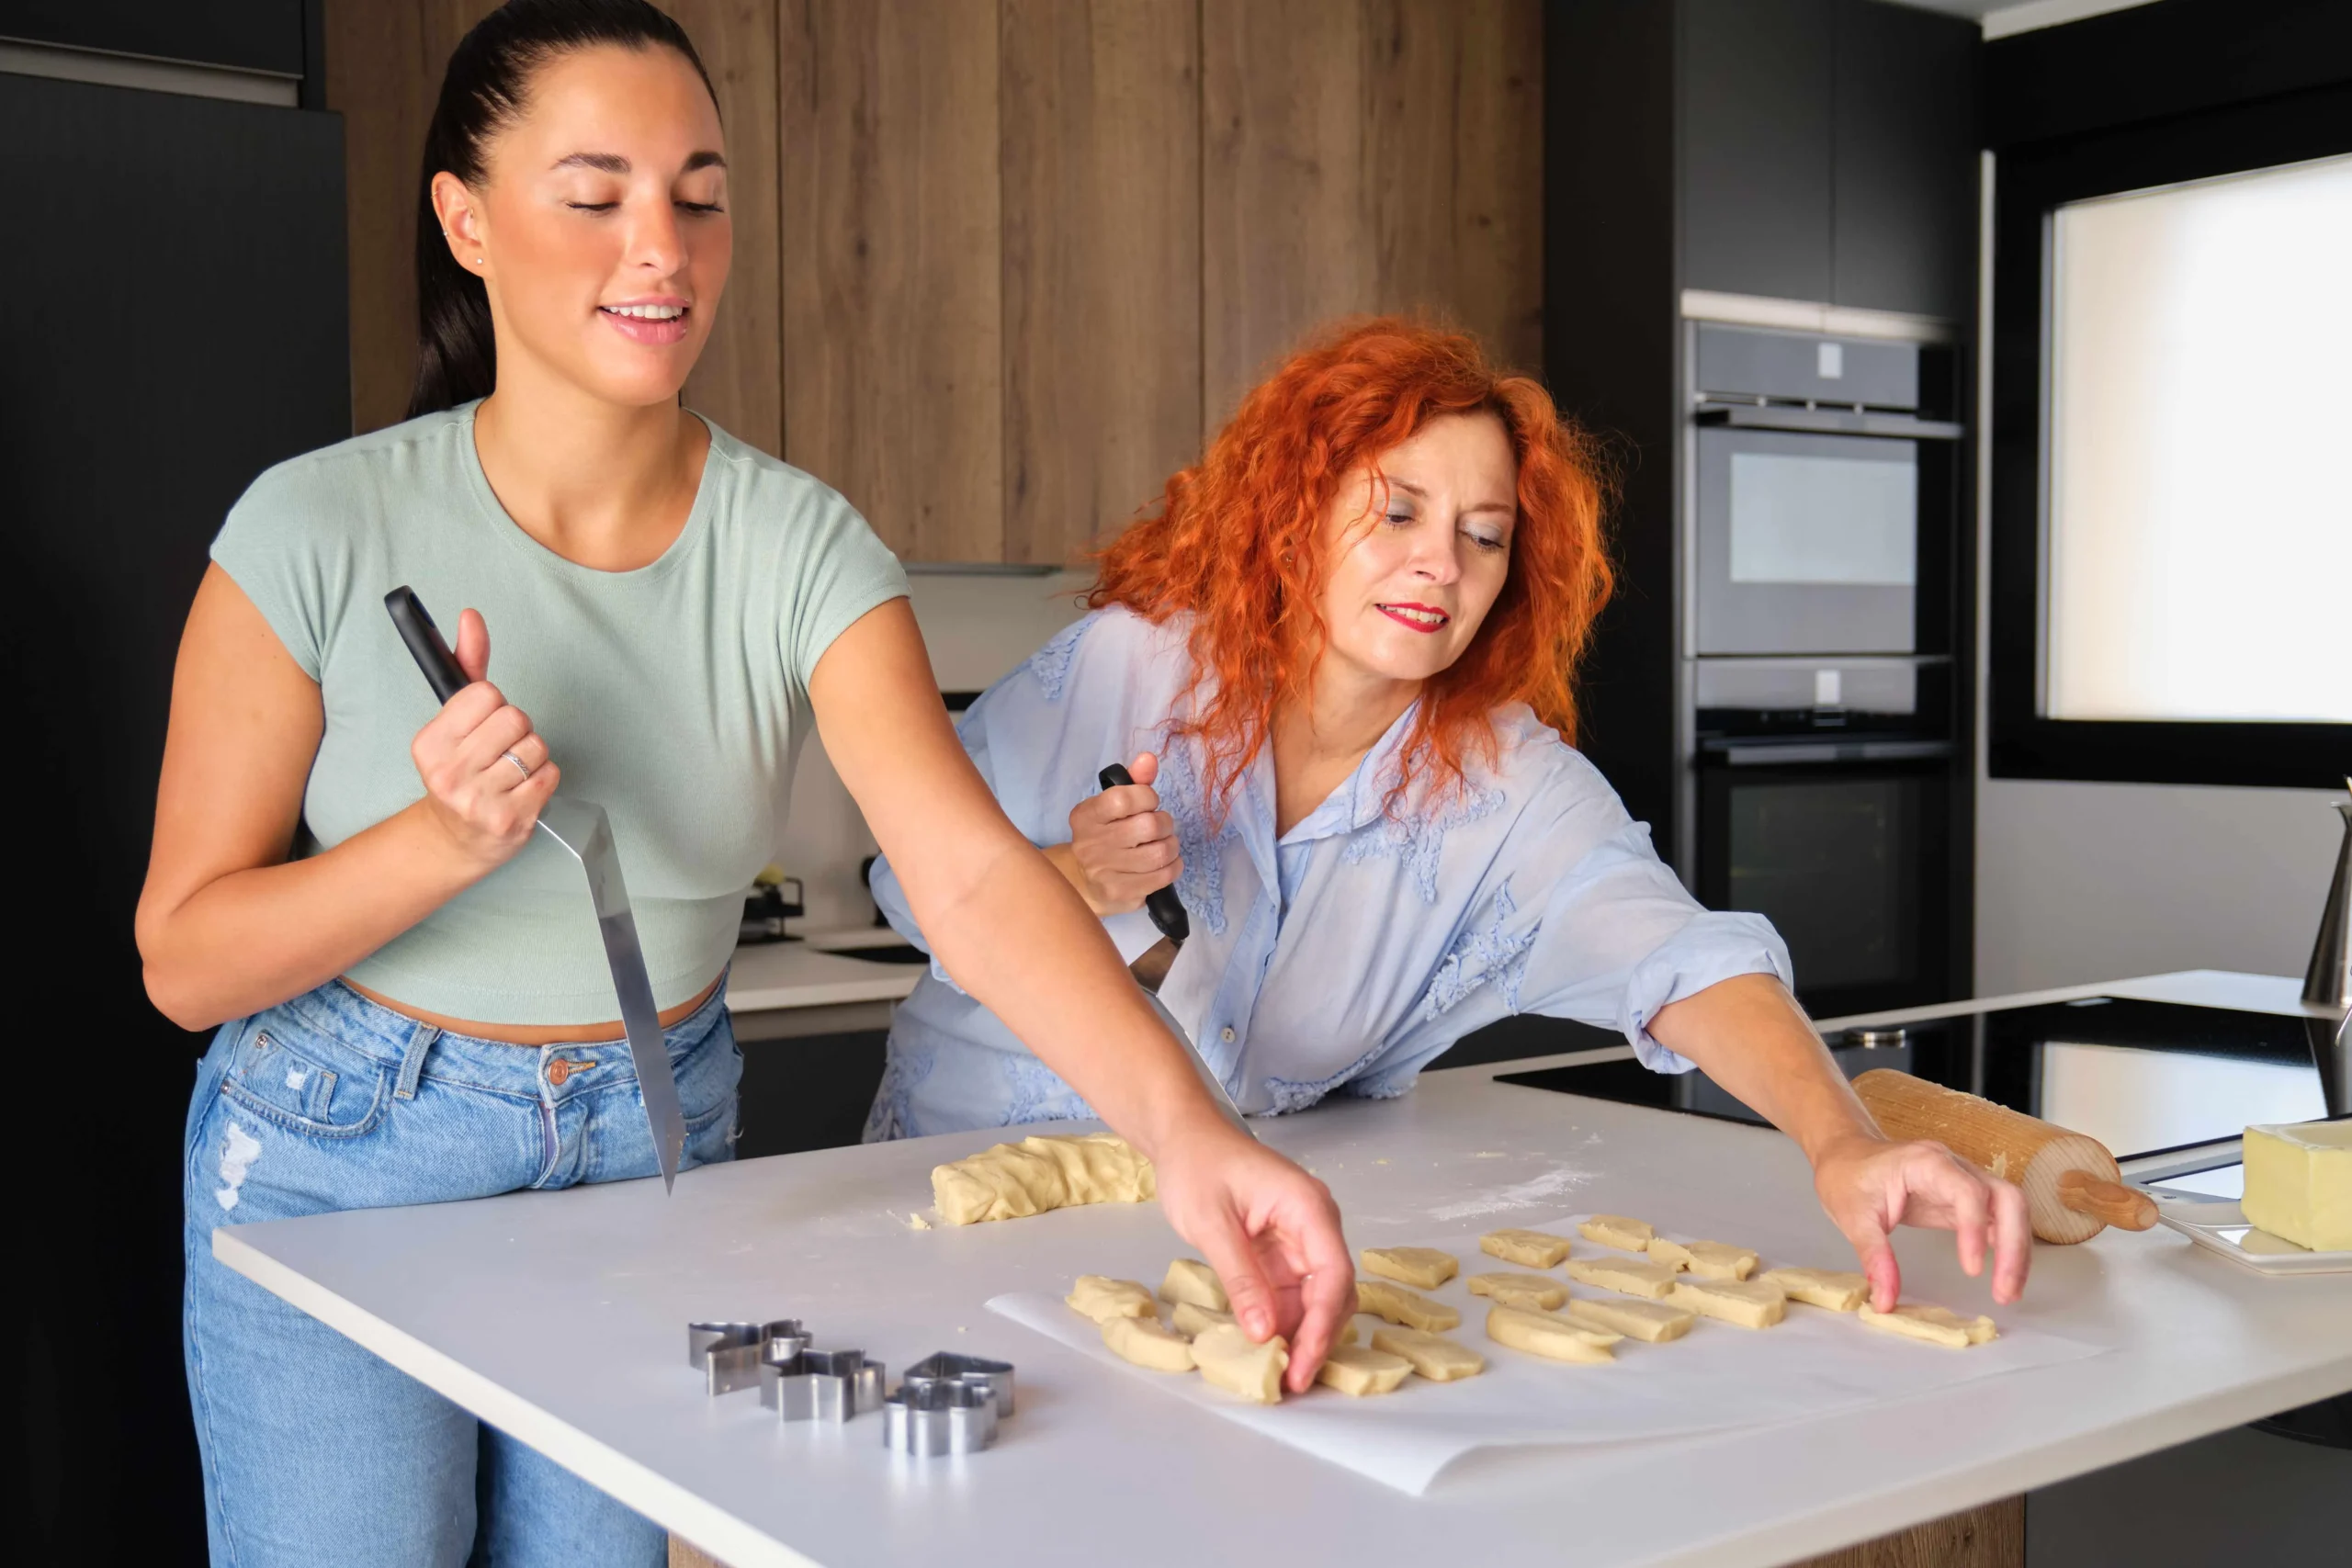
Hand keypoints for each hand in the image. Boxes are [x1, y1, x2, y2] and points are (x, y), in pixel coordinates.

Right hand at [408, 608, 558, 870]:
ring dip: (532, 757)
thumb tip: (471, 617)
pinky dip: (543, 779)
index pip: (487, 694)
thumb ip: (467, 666)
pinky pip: (550, 774)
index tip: (482, 726)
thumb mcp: (454, 721)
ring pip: (536, 747)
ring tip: (509, 773)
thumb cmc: (461, 772)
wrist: (456, 838)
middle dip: (517, 731)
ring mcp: (479, 799)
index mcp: (430, 743)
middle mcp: (449, 772)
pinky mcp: (509, 819)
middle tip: (499, 752)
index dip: (494, 706)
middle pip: (516, 719)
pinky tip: (521, 790)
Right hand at [1055, 750, 1180, 915]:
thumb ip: (1133, 781)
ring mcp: (1104, 872)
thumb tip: (1149, 759)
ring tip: (1164, 845)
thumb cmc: (1107, 836)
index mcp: (1086, 816)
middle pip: (1148, 826)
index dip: (1147, 797)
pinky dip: (1173, 866)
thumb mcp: (1114, 805)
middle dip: (1164, 824)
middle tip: (1160, 828)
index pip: (1123, 799)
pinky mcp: (1120, 893)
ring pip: (1159, 853)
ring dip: (1171, 846)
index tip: (1149, 803)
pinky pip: (1162, 876)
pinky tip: (1166, 863)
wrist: (1085, 883)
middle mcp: (1090, 843)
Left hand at [1151, 1119, 1355, 1393]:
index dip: (1321, 1325)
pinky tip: (1266, 1349)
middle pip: (1333, 1292)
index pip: (1333, 1274)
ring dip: (1301, 1336)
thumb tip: (1264, 1333)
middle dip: (1316, 1338)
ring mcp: (1300, 1242)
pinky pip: (1292, 1295)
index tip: (1301, 1365)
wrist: (1185, 1137)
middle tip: (1292, 1383)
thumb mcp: (1211, 1223)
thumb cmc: (1197, 1166)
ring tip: (1280, 1374)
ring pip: (1316, 1299)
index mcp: (1308, 1207)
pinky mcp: (1282, 1255)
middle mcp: (1315, 1226)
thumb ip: (1240, 1278)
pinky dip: (1282, 1323)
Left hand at [1810, 1132, 2031, 1310]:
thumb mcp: (1852, 1217)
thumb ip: (1873, 1257)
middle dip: (2014, 1245)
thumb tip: (1885, 1302)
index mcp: (1926, 1163)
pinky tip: (2004, 1277)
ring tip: (2008, 1292)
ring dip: (2017, 1250)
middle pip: (2006, 1198)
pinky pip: (1998, 1221)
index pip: (1968, 1192)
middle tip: (2004, 1291)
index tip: (1970, 1270)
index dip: (1975, 1229)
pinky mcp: (1965, 1201)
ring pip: (2010, 1210)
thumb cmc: (1847, 1178)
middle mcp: (1955, 1167)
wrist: (1846, 1155)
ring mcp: (1965, 1182)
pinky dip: (2006, 1248)